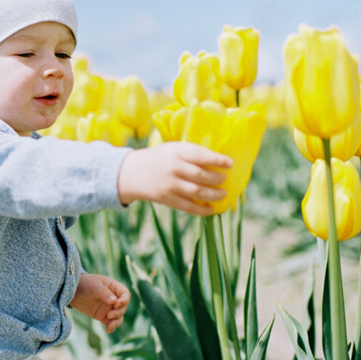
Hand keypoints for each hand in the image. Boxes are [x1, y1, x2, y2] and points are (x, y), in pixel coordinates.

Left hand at [69, 274, 130, 332]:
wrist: (72, 291)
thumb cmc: (84, 284)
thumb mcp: (94, 286)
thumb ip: (104, 293)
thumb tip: (114, 301)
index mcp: (114, 288)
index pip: (125, 294)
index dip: (124, 300)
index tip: (117, 304)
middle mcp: (114, 298)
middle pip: (123, 308)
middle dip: (119, 312)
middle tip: (109, 315)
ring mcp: (109, 308)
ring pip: (119, 317)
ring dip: (117, 322)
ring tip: (110, 325)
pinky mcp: (103, 316)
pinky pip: (110, 323)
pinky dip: (111, 327)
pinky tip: (108, 330)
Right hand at [117, 142, 232, 215]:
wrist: (130, 172)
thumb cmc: (157, 158)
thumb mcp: (172, 149)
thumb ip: (191, 154)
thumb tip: (219, 162)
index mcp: (176, 151)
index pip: (201, 155)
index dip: (217, 160)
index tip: (230, 163)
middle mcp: (173, 167)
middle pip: (202, 175)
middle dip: (218, 179)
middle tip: (225, 179)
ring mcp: (170, 184)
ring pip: (198, 192)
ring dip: (214, 194)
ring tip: (222, 194)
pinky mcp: (166, 198)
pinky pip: (188, 206)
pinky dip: (202, 210)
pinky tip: (211, 209)